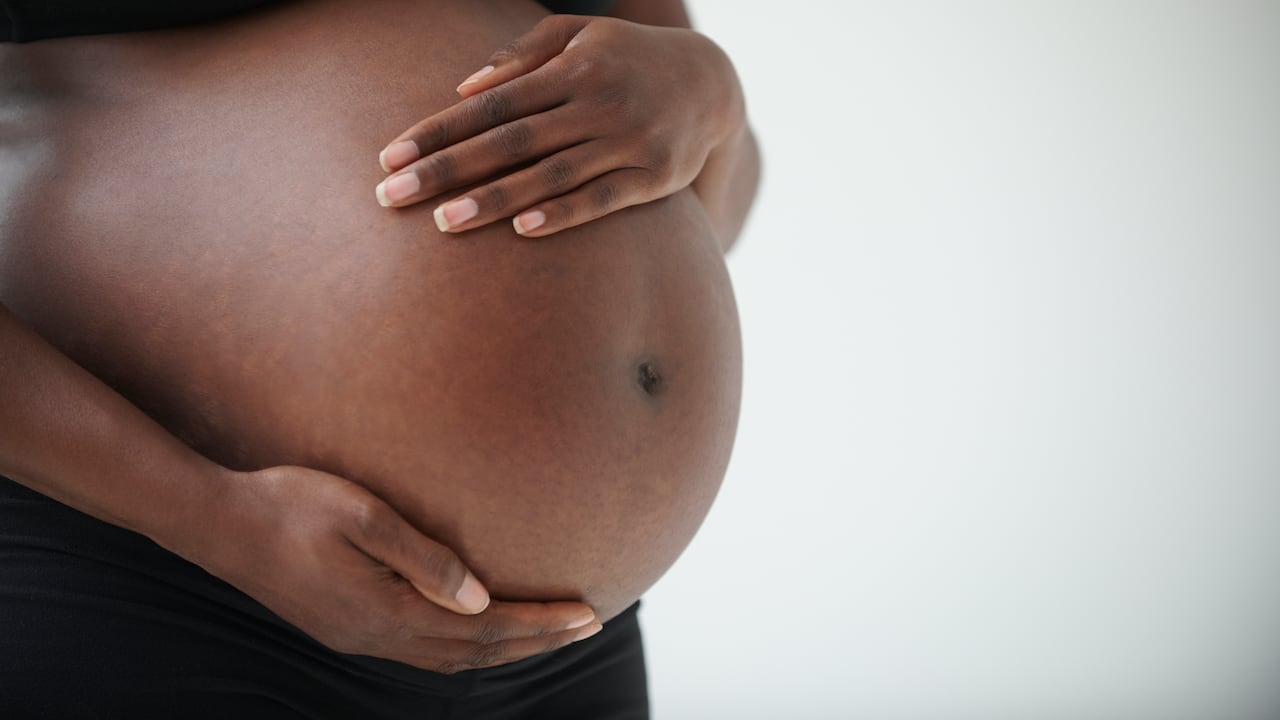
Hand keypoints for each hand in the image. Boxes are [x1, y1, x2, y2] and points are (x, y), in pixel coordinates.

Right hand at [201, 465, 599, 673]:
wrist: (216, 523)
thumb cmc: (290, 504)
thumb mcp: (362, 517)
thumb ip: (424, 559)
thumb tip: (481, 597)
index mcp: (387, 612)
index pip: (485, 629)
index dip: (540, 624)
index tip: (588, 613)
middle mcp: (377, 637)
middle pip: (476, 652)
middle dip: (536, 641)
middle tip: (589, 624)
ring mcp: (359, 637)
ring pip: (450, 658)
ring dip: (504, 648)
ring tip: (547, 632)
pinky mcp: (346, 628)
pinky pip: (423, 650)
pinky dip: (465, 647)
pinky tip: (477, 630)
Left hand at [375, 15, 743, 236]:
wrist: (713, 83)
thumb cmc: (627, 60)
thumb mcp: (581, 38)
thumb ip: (524, 56)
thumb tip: (464, 87)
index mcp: (571, 68)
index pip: (491, 103)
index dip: (439, 130)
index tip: (391, 156)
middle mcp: (597, 102)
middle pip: (510, 140)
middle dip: (448, 169)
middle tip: (392, 195)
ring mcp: (627, 141)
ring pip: (551, 174)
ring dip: (495, 199)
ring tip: (444, 223)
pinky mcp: (654, 177)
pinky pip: (603, 199)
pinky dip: (564, 214)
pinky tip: (524, 231)